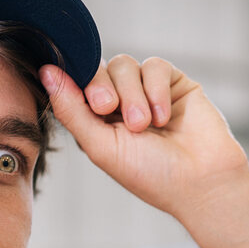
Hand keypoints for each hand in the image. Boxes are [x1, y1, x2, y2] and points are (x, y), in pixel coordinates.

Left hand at [39, 55, 248, 222]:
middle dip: (101, 87)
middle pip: (98, 68)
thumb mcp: (100, 146)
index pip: (75, 84)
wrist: (202, 183)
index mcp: (97, 119)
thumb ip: (71, 109)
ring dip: (131, 94)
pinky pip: (155, 66)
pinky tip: (163, 117)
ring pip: (125, 64)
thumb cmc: (150, 175)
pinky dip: (155, 89)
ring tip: (144, 125)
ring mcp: (148, 90)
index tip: (92, 105)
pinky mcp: (175, 83)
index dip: (77, 84)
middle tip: (109, 110)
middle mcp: (121, 102)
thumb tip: (46, 71)